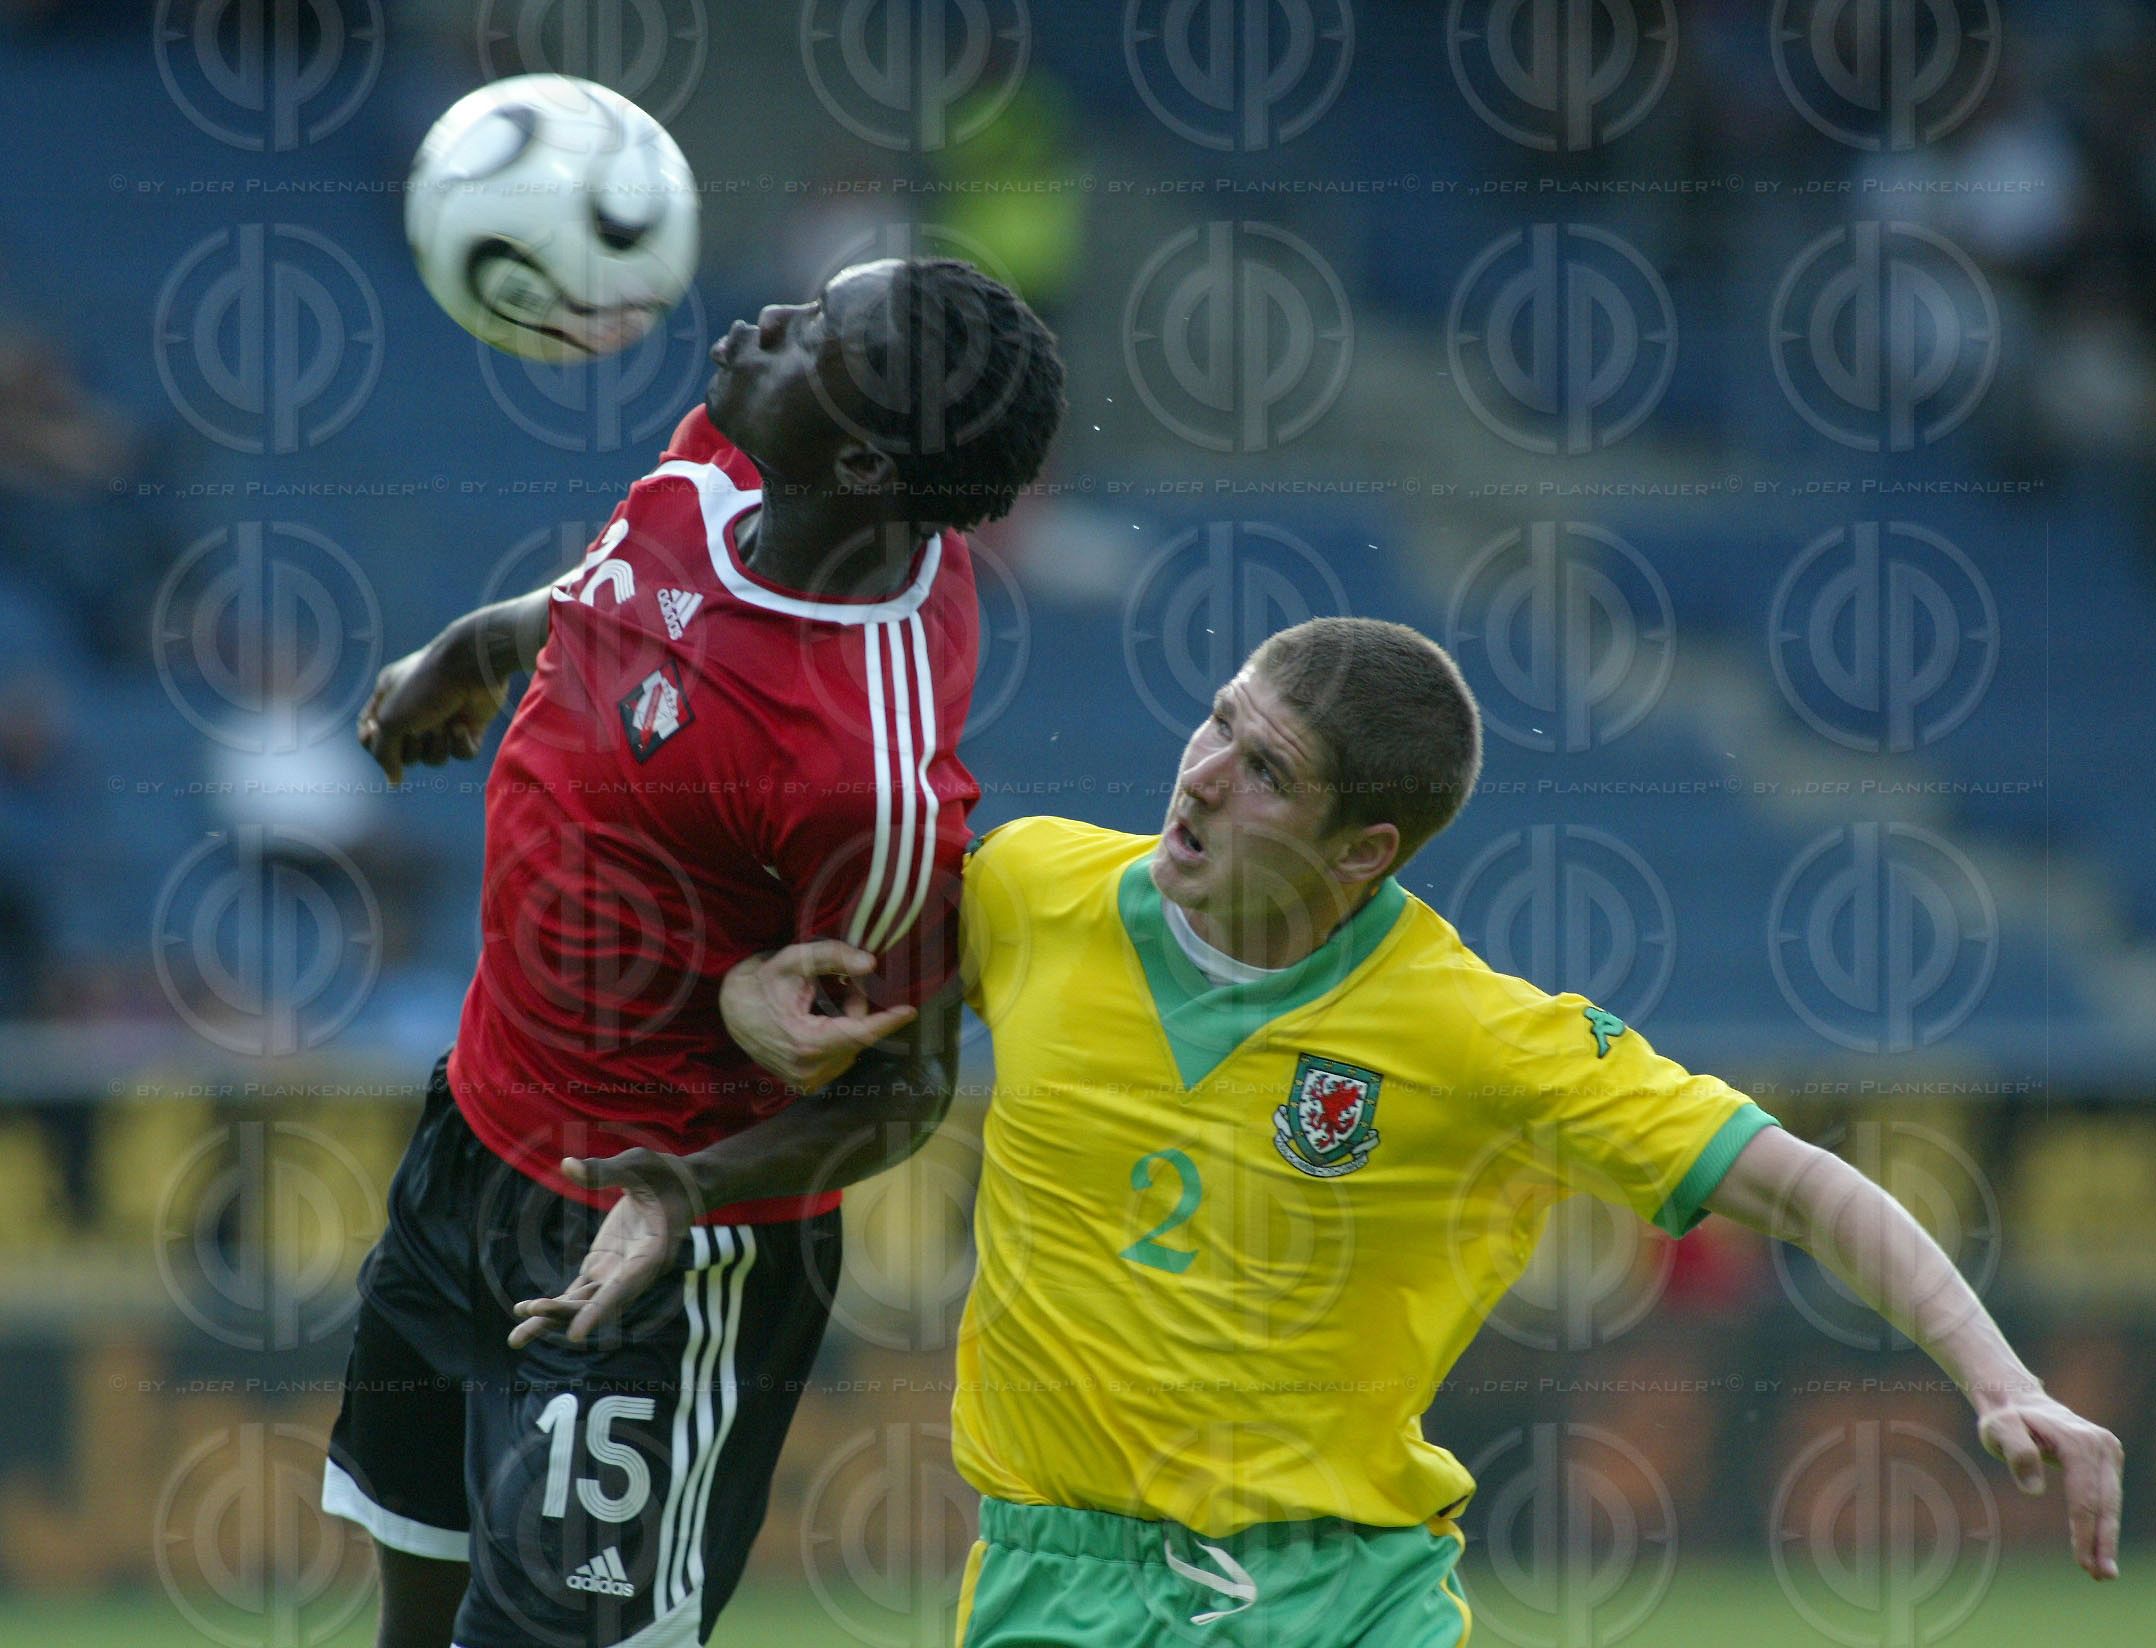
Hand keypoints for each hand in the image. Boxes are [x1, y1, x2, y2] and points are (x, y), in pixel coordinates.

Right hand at [358, 638, 507, 785]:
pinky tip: (462, 726)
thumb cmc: (424, 686)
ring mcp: (444, 719)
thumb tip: (393, 781)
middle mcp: (415, 711)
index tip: (379, 735)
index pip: (370, 736)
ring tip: (445, 724)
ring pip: (434, 758)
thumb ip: (384, 753)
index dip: (374, 744)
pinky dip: (461, 744)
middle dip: (413, 746)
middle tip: (421, 726)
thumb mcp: (391, 720)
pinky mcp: (471, 726)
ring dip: (438, 746)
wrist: (471, 665)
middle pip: (405, 754)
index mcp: (388, 700)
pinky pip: (462, 754)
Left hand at [508, 1151, 702, 1347]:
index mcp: (653, 1253)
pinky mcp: (603, 1268)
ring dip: (552, 1318)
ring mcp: (617, 1273)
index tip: (576, 1335)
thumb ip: (605, 1170)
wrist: (681, 1187)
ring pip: (583, 1304)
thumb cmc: (665, 1173)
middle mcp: (635, 1273)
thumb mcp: (639, 1164)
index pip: (624, 1287)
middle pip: (597, 1303)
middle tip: (528, 1318)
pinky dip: (554, 1304)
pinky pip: (577, 1293)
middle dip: (564, 1314)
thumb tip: (567, 1165)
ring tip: (516, 1339)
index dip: (599, 1311)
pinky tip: (525, 1311)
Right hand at [721, 941, 917, 1090]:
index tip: (909, 1011)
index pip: (859, 1034)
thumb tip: (870, 963)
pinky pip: (839, 1058)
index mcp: (806, 1043)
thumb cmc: (762, 981)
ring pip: (850, 1048)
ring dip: (847, 1025)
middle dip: (858, 1010)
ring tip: (821, 1005)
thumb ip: (832, 956)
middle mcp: (808, 1069)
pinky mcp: (805, 1084)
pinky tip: (817, 1023)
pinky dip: (837, 1039)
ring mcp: (806, 1080)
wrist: (731, 1008)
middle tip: (843, 985)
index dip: (887, 1022)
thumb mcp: (795, 960)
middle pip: (857, 1038)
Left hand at [1977, 1390, 2123, 1578]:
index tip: (2082, 1563)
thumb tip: (2034, 1490)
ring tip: (2103, 1572)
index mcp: (2079, 1441)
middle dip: (2102, 1542)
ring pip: (2110, 1502)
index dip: (2084, 1532)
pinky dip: (2104, 1522)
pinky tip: (2099, 1547)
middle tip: (2101, 1576)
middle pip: (2104, 1503)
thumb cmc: (2006, 1419)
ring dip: (2107, 1538)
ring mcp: (2109, 1450)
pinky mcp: (2108, 1458)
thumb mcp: (1999, 1429)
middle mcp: (2102, 1445)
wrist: (2017, 1400)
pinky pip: (2107, 1496)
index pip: (2085, 1497)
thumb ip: (2016, 1452)